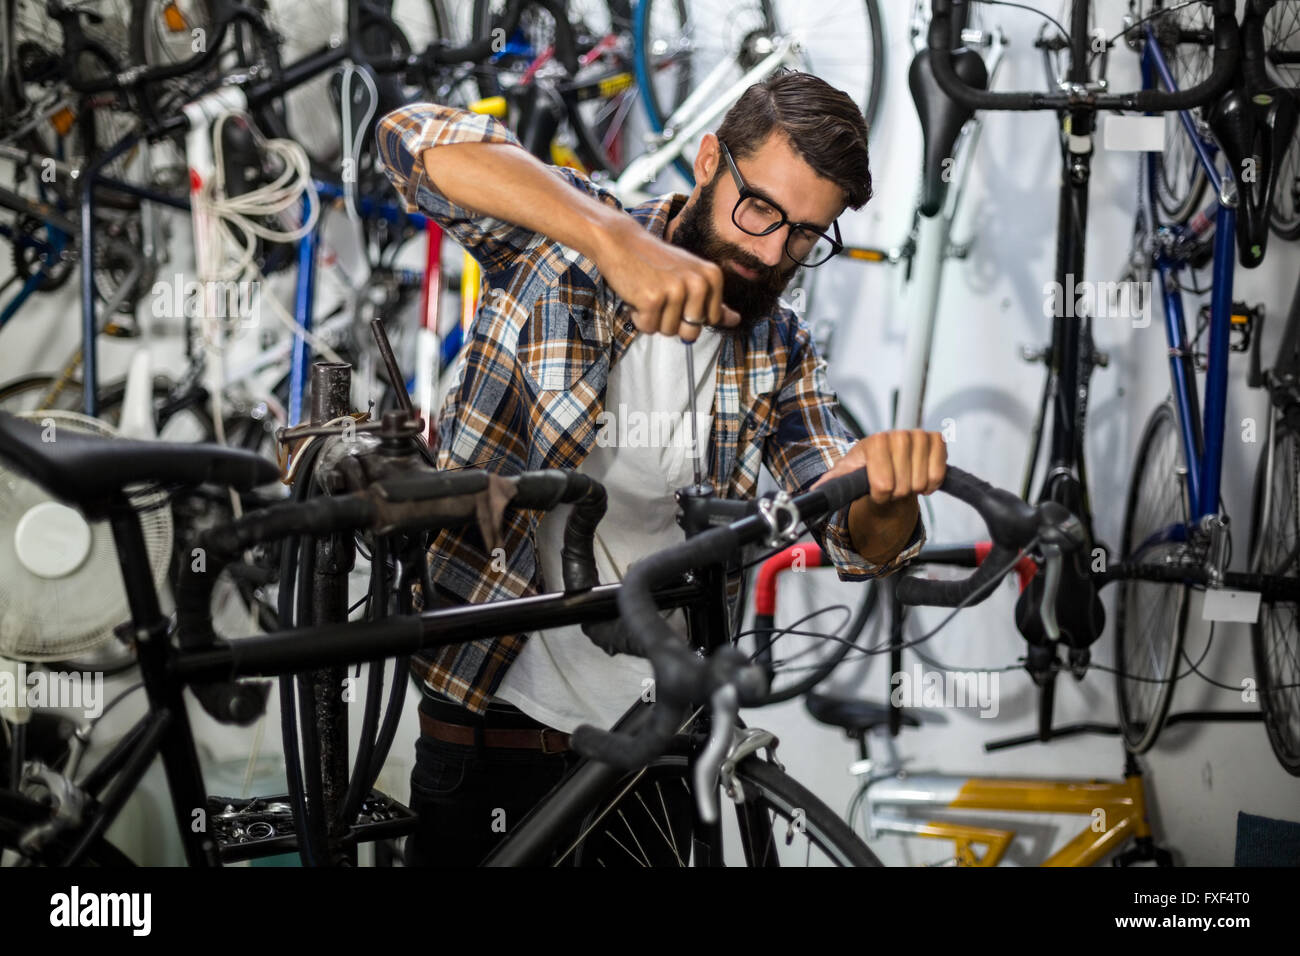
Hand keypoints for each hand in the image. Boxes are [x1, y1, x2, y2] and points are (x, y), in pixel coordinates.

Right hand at [595, 217, 740, 340]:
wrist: (622, 241)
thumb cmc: (656, 262)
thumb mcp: (691, 276)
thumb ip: (713, 301)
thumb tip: (736, 320)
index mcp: (712, 278)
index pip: (710, 321)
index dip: (689, 314)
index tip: (678, 293)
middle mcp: (699, 284)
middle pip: (690, 332)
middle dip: (672, 321)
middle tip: (661, 295)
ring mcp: (676, 291)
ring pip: (667, 332)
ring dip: (654, 318)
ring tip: (648, 292)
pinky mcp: (653, 299)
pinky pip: (648, 328)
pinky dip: (639, 317)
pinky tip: (637, 295)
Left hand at [813, 430, 945, 564]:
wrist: (888, 462)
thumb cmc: (867, 469)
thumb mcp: (848, 475)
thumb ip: (832, 483)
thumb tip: (814, 492)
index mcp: (875, 442)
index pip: (883, 485)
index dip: (880, 495)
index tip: (876, 489)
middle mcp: (898, 434)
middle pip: (903, 487)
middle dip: (896, 493)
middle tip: (892, 484)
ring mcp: (919, 436)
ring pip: (921, 482)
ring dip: (913, 489)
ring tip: (904, 480)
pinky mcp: (937, 441)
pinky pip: (939, 475)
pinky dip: (931, 484)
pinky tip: (920, 477)